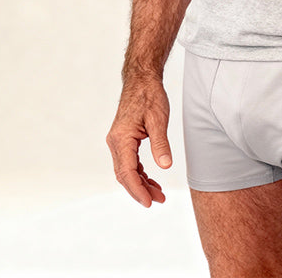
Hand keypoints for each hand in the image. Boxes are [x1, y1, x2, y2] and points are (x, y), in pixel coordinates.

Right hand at [106, 77, 171, 206]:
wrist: (142, 80)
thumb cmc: (150, 96)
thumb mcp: (159, 119)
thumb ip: (161, 144)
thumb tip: (165, 166)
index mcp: (121, 139)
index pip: (127, 172)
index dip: (138, 189)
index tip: (149, 202)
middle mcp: (115, 142)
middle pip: (124, 175)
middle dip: (140, 190)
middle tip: (158, 200)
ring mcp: (118, 141)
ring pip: (126, 170)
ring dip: (141, 183)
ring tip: (158, 194)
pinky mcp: (123, 140)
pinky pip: (129, 162)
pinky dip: (139, 173)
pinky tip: (151, 180)